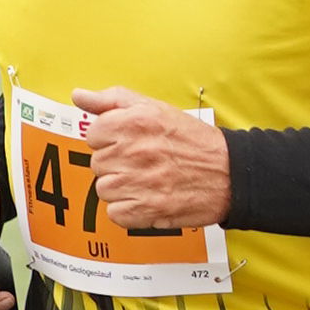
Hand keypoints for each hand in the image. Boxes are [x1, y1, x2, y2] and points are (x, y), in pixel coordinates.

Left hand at [73, 89, 233, 228]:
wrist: (229, 173)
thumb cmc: (193, 141)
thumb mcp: (155, 108)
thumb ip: (112, 100)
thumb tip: (80, 96)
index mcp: (134, 121)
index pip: (93, 134)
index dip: (110, 140)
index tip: (128, 143)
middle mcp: (135, 150)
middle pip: (98, 163)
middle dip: (116, 164)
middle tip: (142, 162)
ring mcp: (139, 182)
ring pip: (104, 189)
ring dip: (122, 188)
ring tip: (146, 180)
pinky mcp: (146, 209)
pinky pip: (115, 213)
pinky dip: (129, 210)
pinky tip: (147, 198)